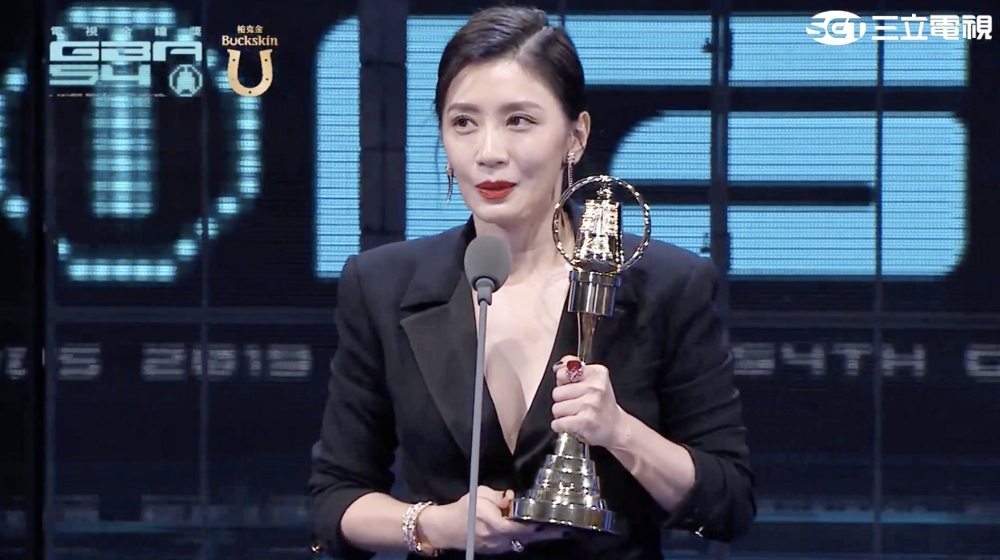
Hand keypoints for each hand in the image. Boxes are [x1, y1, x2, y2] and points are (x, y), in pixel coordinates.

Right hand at [418, 486, 566, 552]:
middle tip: (565, 529)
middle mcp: (498, 538)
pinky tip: (537, 532)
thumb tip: (513, 497)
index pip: (521, 525)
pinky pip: (516, 544)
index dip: (538, 524)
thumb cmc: (463, 509)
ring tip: (557, 530)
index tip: (554, 520)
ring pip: (523, 542)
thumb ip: (499, 496)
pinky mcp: (497, 550)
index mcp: (494, 523)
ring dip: (539, 536)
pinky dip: (527, 538)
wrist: (446, 529)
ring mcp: (498, 547)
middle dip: (546, 533)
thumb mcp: (480, 494)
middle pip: (527, 537)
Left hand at [551, 355, 630, 448]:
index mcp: (597, 373)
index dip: (564, 383)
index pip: (562, 373)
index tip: (574, 389)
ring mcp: (590, 404)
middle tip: (576, 405)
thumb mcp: (592, 380)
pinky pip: (558, 423)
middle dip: (562, 401)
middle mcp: (595, 387)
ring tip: (576, 416)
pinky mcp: (585, 422)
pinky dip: (560, 426)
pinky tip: (572, 425)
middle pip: (556, 393)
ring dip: (562, 415)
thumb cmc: (601, 404)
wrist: (615, 427)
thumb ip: (572, 368)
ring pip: (556, 408)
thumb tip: (557, 367)